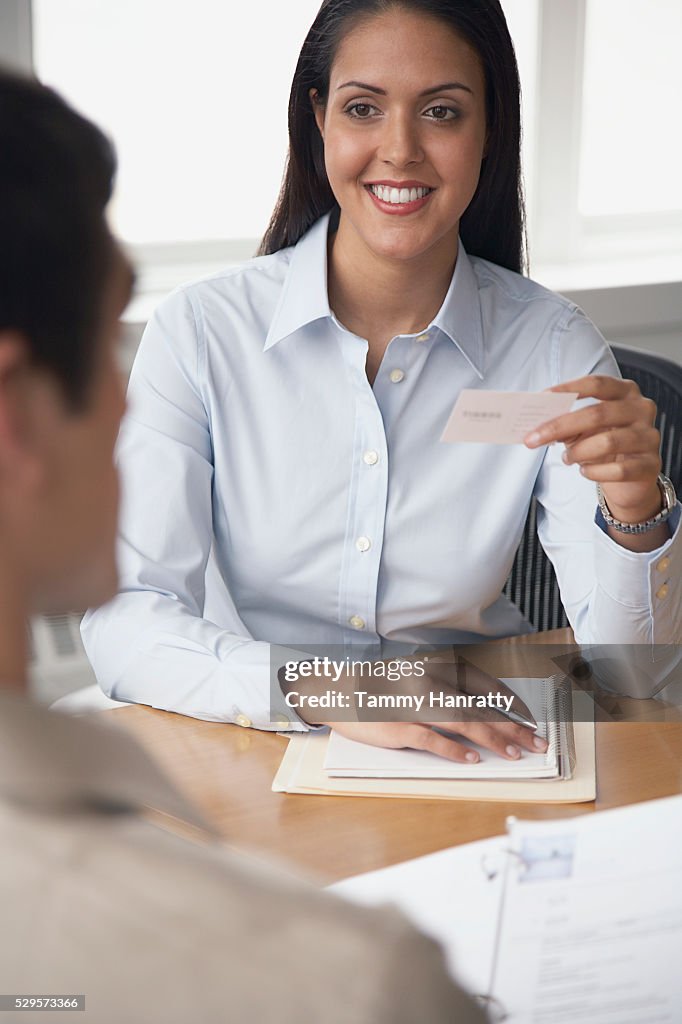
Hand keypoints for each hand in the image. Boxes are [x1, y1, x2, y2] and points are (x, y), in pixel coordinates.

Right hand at [325, 656, 547, 763]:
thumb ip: (448, 690)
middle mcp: (431, 682)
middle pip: (482, 707)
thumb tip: (483, 713)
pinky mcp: (400, 726)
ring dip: (494, 740)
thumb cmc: (383, 687)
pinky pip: (434, 740)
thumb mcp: (419, 677)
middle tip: (537, 743)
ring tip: (515, 754)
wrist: (340, 691)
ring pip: (465, 722)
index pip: (485, 686)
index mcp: (438, 668)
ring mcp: (416, 704)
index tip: (530, 722)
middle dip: (513, 727)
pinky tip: (473, 760)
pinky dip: (456, 751)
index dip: (512, 706)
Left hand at [524, 375, 661, 523]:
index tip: (541, 398)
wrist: (631, 479)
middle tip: (532, 439)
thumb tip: (539, 426)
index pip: (596, 384)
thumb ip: (566, 424)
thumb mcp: (584, 430)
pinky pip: (618, 470)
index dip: (568, 389)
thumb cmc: (604, 445)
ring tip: (566, 458)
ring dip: (578, 452)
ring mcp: (649, 436)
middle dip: (559, 427)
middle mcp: (641, 409)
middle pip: (597, 414)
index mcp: (625, 392)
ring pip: (607, 442)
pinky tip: (585, 471)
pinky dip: (594, 472)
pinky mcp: (651, 464)